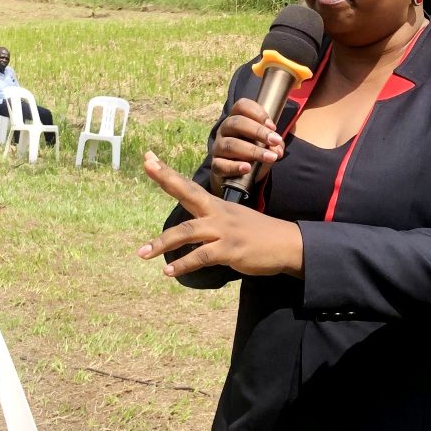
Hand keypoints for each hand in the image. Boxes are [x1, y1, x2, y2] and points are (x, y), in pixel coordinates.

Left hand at [139, 151, 303, 277]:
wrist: (287, 244)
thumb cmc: (258, 234)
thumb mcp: (233, 220)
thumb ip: (211, 222)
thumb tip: (190, 231)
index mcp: (216, 205)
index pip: (188, 185)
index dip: (167, 173)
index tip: (148, 158)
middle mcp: (218, 213)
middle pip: (188, 193)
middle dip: (166, 178)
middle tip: (146, 165)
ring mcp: (224, 230)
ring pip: (187, 231)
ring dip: (162, 243)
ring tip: (143, 254)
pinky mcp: (230, 250)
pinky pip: (201, 256)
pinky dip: (184, 264)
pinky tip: (169, 272)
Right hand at [209, 98, 284, 195]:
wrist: (237, 176)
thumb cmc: (253, 153)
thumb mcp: (266, 145)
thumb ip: (274, 145)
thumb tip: (277, 150)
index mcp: (236, 119)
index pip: (241, 106)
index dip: (258, 113)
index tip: (273, 126)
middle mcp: (225, 130)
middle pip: (236, 123)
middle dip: (258, 131)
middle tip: (275, 141)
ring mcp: (218, 147)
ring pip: (230, 144)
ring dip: (252, 151)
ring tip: (270, 157)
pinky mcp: (216, 165)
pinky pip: (221, 164)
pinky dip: (235, 166)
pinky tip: (247, 168)